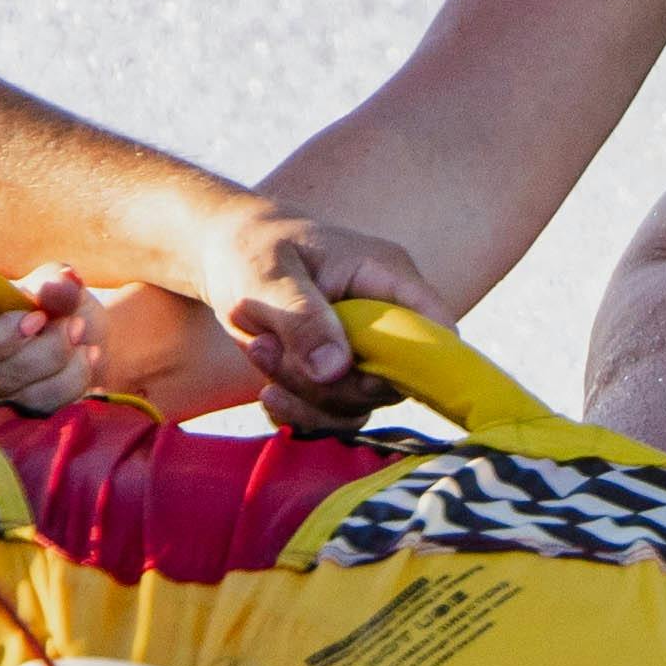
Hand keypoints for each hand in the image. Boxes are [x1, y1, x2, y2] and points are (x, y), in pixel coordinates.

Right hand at [0, 281, 103, 413]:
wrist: (81, 338)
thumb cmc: (52, 306)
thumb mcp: (51, 285)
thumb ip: (53, 282)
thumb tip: (65, 281)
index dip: (0, 338)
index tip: (39, 318)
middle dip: (43, 351)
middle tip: (75, 325)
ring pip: (19, 397)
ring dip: (64, 366)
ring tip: (83, 339)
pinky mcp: (13, 421)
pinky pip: (43, 411)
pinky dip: (73, 382)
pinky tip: (88, 358)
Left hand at [171, 202, 422, 424]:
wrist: (227, 254)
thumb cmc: (254, 249)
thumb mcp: (268, 275)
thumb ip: (303, 319)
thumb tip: (335, 369)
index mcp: (388, 278)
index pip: (438, 331)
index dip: (421, 367)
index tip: (361, 378)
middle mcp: (386, 320)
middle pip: (392, 382)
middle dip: (328, 383)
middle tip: (269, 349)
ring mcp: (363, 352)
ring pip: (358, 404)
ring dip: (305, 396)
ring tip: (259, 351)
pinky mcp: (338, 376)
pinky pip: (333, 415)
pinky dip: (298, 414)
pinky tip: (267, 390)